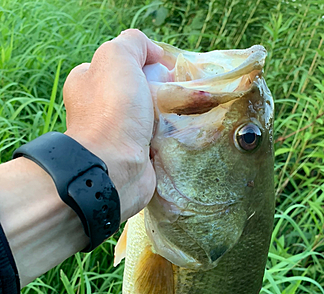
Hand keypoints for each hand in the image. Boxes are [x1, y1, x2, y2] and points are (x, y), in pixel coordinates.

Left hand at [63, 29, 162, 221]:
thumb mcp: (117, 57)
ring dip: (168, 115)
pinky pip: (159, 142)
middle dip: (159, 90)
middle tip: (174, 94)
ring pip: (151, 117)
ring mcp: (118, 136)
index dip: (144, 63)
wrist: (115, 166)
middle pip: (138, 91)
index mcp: (87, 83)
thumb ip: (133, 42)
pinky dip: (171, 138)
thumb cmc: (113, 110)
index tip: (164, 70)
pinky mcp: (136, 158)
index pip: (119, 65)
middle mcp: (99, 110)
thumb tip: (154, 53)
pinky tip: (181, 134)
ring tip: (182, 114)